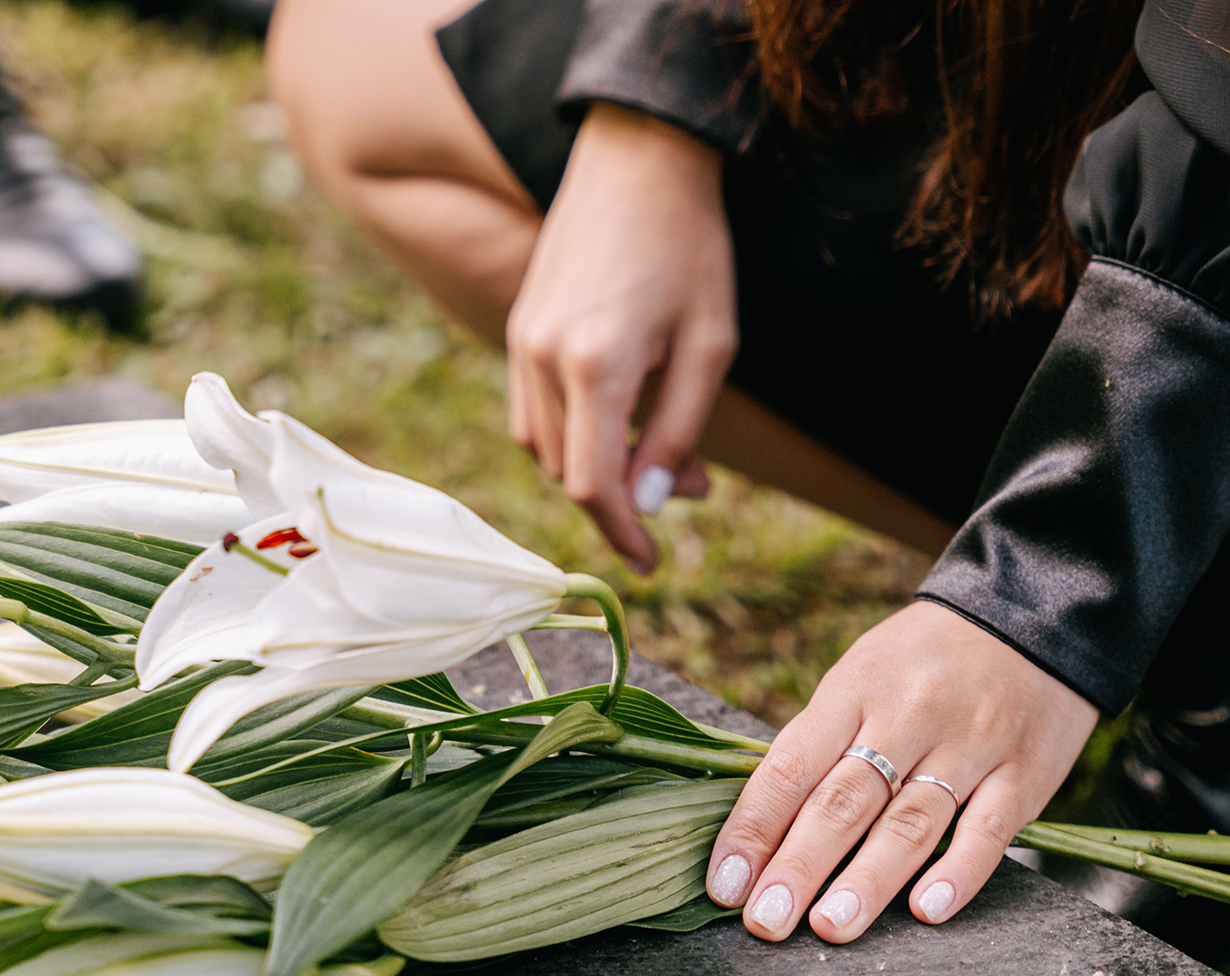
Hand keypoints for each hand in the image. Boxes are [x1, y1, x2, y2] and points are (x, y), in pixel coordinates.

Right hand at [506, 103, 736, 572]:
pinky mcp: (517, 329)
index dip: (622, 535)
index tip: (651, 562)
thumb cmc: (690, 247)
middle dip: (626, 496)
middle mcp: (543, 359)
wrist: (638, 159)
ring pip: (545, 448)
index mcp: (596, 364)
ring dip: (597, 466)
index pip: (595, 485)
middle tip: (693, 478)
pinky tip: (617, 414)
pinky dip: (570, 435)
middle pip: (570, 472)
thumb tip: (651, 504)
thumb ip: (680, 431)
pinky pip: (531, 412)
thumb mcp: (712, 345)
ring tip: (659, 444)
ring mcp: (521, 343)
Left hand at [705, 601, 1098, 940]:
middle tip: (764, 921)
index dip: (754, 827)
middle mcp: (908, 716)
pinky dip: (958, 873)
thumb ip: (819, 746)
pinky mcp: (1026, 771)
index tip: (724, 883)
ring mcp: (970, 744)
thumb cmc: (920, 662)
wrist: (1031, 618)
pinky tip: (926, 911)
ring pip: (911, 821)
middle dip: (799, 866)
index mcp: (852, 692)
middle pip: (844, 801)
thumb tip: (760, 829)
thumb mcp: (858, 678)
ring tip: (829, 927)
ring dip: (867, 880)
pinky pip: (990, 829)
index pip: (791, 766)